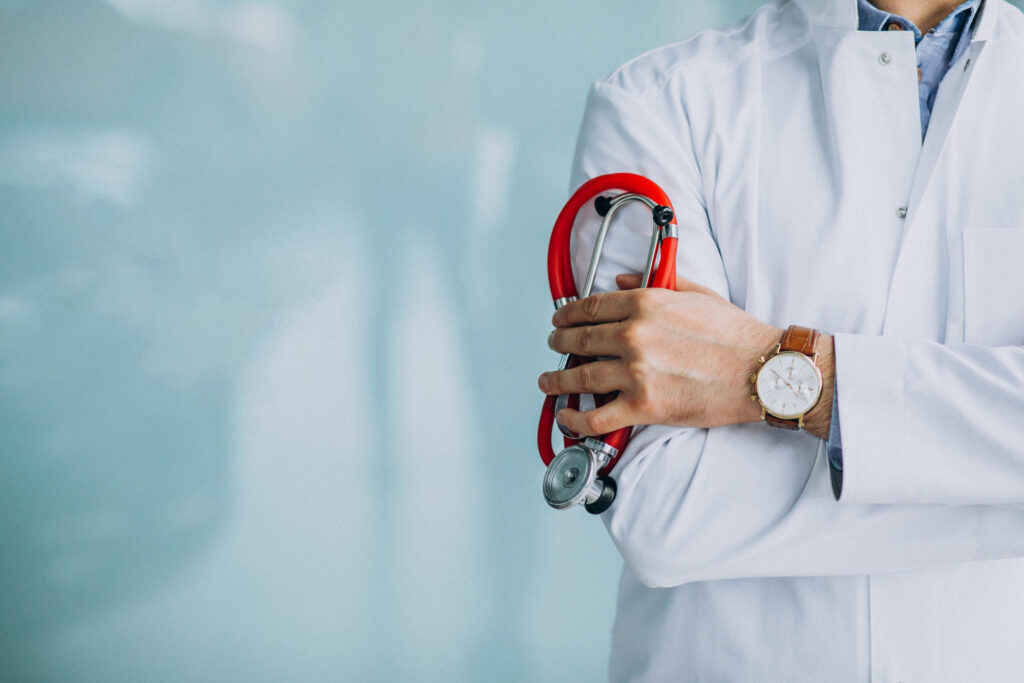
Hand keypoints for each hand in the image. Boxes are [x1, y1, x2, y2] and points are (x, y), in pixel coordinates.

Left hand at [538, 273, 797, 436]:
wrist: (762, 372)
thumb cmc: (735, 335)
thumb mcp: (696, 294)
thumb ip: (655, 283)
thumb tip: (622, 280)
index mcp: (645, 304)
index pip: (591, 308)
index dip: (568, 315)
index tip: (560, 319)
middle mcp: (634, 336)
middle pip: (579, 339)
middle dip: (559, 343)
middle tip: (554, 346)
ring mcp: (635, 373)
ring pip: (579, 377)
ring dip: (557, 380)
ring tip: (549, 381)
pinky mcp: (643, 407)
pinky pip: (596, 417)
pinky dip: (575, 420)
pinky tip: (566, 417)